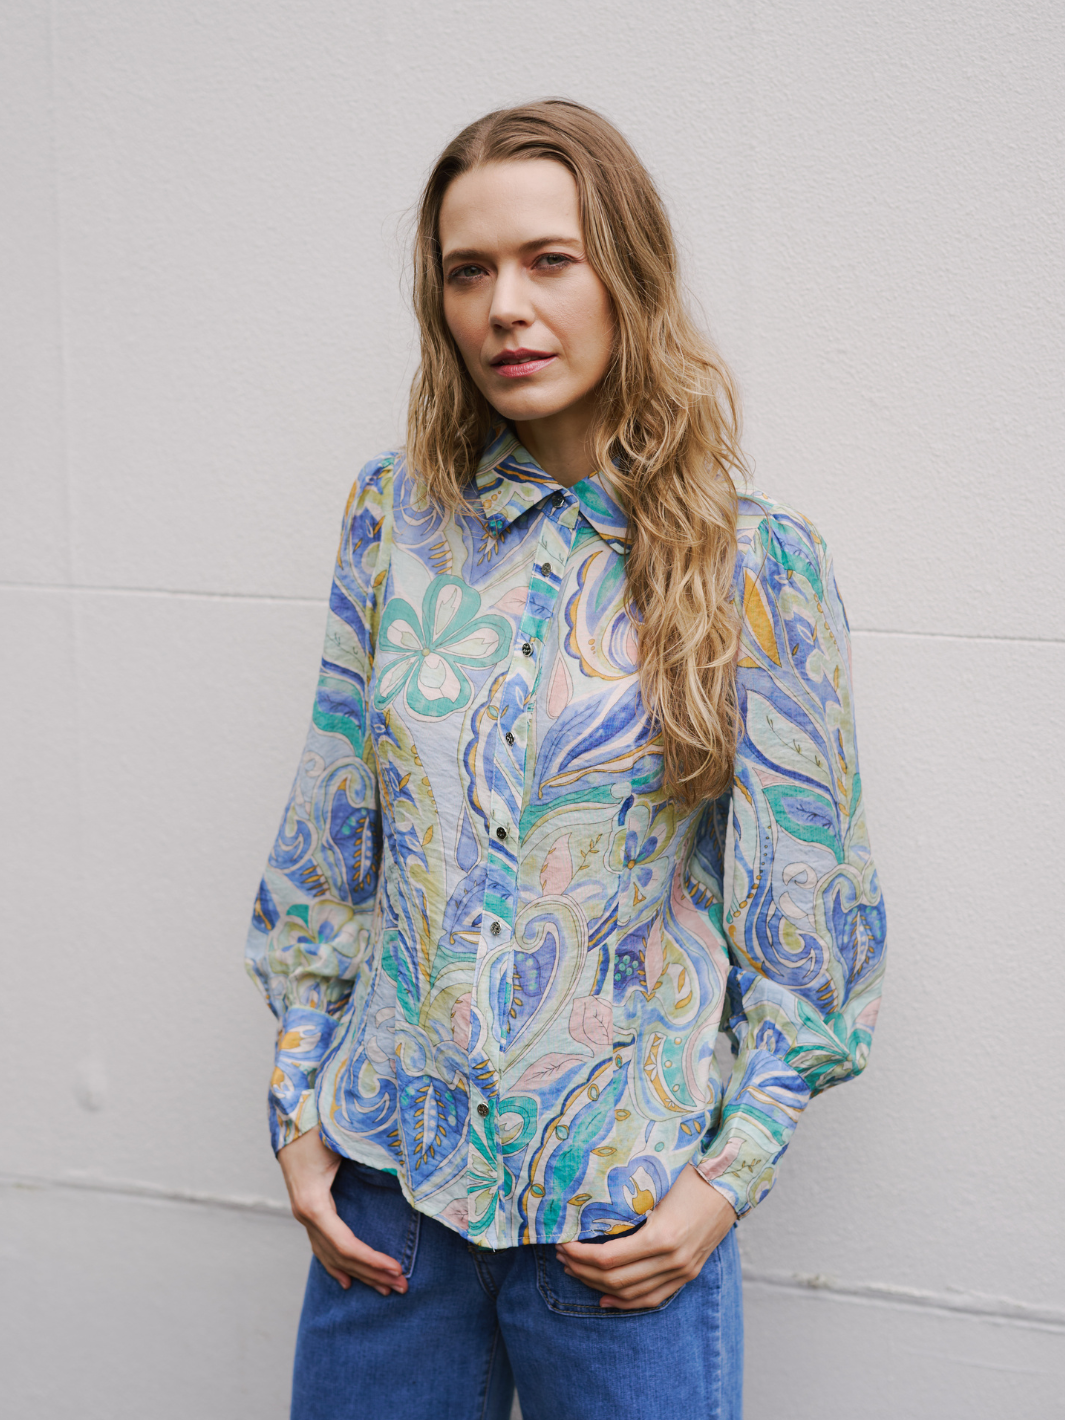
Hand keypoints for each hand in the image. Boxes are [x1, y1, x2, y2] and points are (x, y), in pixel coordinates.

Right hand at [277, 1129, 407, 1296]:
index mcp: (313, 1203)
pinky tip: (348, 1282)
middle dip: (372, 1273)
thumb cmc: (318, 1125)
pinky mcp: (308, 1209)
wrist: (290, 1115)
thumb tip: (407, 1168)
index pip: (345, 1244)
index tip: (397, 1268)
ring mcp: (303, 1214)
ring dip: (359, 1273)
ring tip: (386, 1289)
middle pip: (340, 1256)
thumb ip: (371, 1157)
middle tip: (403, 1287)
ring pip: (331, 1255)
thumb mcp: (344, 1142)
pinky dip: (336, 1265)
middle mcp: (305, 1214)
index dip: (371, 1260)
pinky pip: (322, 1245)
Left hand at [555, 1163, 736, 1309]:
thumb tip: (588, 1208)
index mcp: (661, 1236)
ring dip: (598, 1286)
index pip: (608, 1258)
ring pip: (631, 1293)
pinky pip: (653, 1298)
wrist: (731, 1181)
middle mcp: (672, 1260)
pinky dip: (626, 1302)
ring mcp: (682, 1270)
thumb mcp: (655, 1185)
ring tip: (575, 1272)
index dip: (580, 1255)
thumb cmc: (690, 1174)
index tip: (561, 1242)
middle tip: (561, 1256)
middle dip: (582, 1270)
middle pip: (615, 1279)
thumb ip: (627, 1203)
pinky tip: (604, 1298)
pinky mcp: (688, 1273)